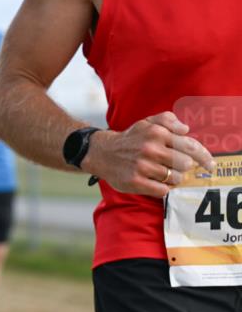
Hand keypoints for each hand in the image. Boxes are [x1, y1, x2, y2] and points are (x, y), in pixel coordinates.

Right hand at [82, 112, 216, 197]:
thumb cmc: (131, 139)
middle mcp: (150, 148)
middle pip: (185, 164)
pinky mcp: (135, 182)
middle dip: (183, 167)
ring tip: (163, 174)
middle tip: (174, 166)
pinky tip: (156, 183)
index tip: (210, 164)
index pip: (191, 146)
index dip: (204, 157)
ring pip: (175, 178)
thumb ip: (168, 120)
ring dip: (173, 178)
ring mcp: (142, 166)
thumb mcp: (147, 122)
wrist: (102, 153)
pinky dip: (163, 188)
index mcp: (157, 133)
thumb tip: (186, 130)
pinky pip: (163, 190)